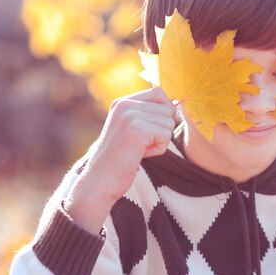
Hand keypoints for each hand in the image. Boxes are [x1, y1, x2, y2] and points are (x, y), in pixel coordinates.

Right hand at [66, 88, 176, 232]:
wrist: (100, 181)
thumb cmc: (120, 160)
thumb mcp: (130, 129)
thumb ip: (147, 115)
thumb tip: (176, 105)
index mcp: (122, 102)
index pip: (159, 93)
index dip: (163, 114)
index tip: (147, 133)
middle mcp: (125, 104)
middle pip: (168, 109)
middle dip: (162, 130)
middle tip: (141, 144)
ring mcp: (130, 115)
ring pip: (169, 123)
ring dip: (160, 142)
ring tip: (138, 150)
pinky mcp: (137, 129)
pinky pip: (166, 136)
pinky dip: (158, 150)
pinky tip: (140, 155)